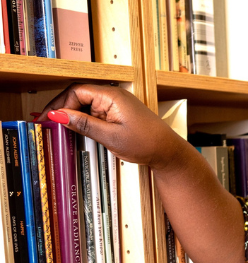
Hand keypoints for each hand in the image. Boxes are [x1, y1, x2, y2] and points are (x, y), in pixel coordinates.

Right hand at [37, 83, 188, 170]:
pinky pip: (94, 112)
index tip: (46, 119)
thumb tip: (58, 114)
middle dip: (62, 108)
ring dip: (71, 115)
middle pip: (78, 96)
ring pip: (85, 104)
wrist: (168, 151)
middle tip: (46, 124)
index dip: (59, 104)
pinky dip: (83, 120)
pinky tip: (75, 130)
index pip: (76, 92)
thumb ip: (83, 124)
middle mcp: (112, 95)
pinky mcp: (117, 113)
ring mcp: (115, 104)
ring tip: (57, 129)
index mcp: (111, 95)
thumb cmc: (145, 143)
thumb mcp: (110, 136)